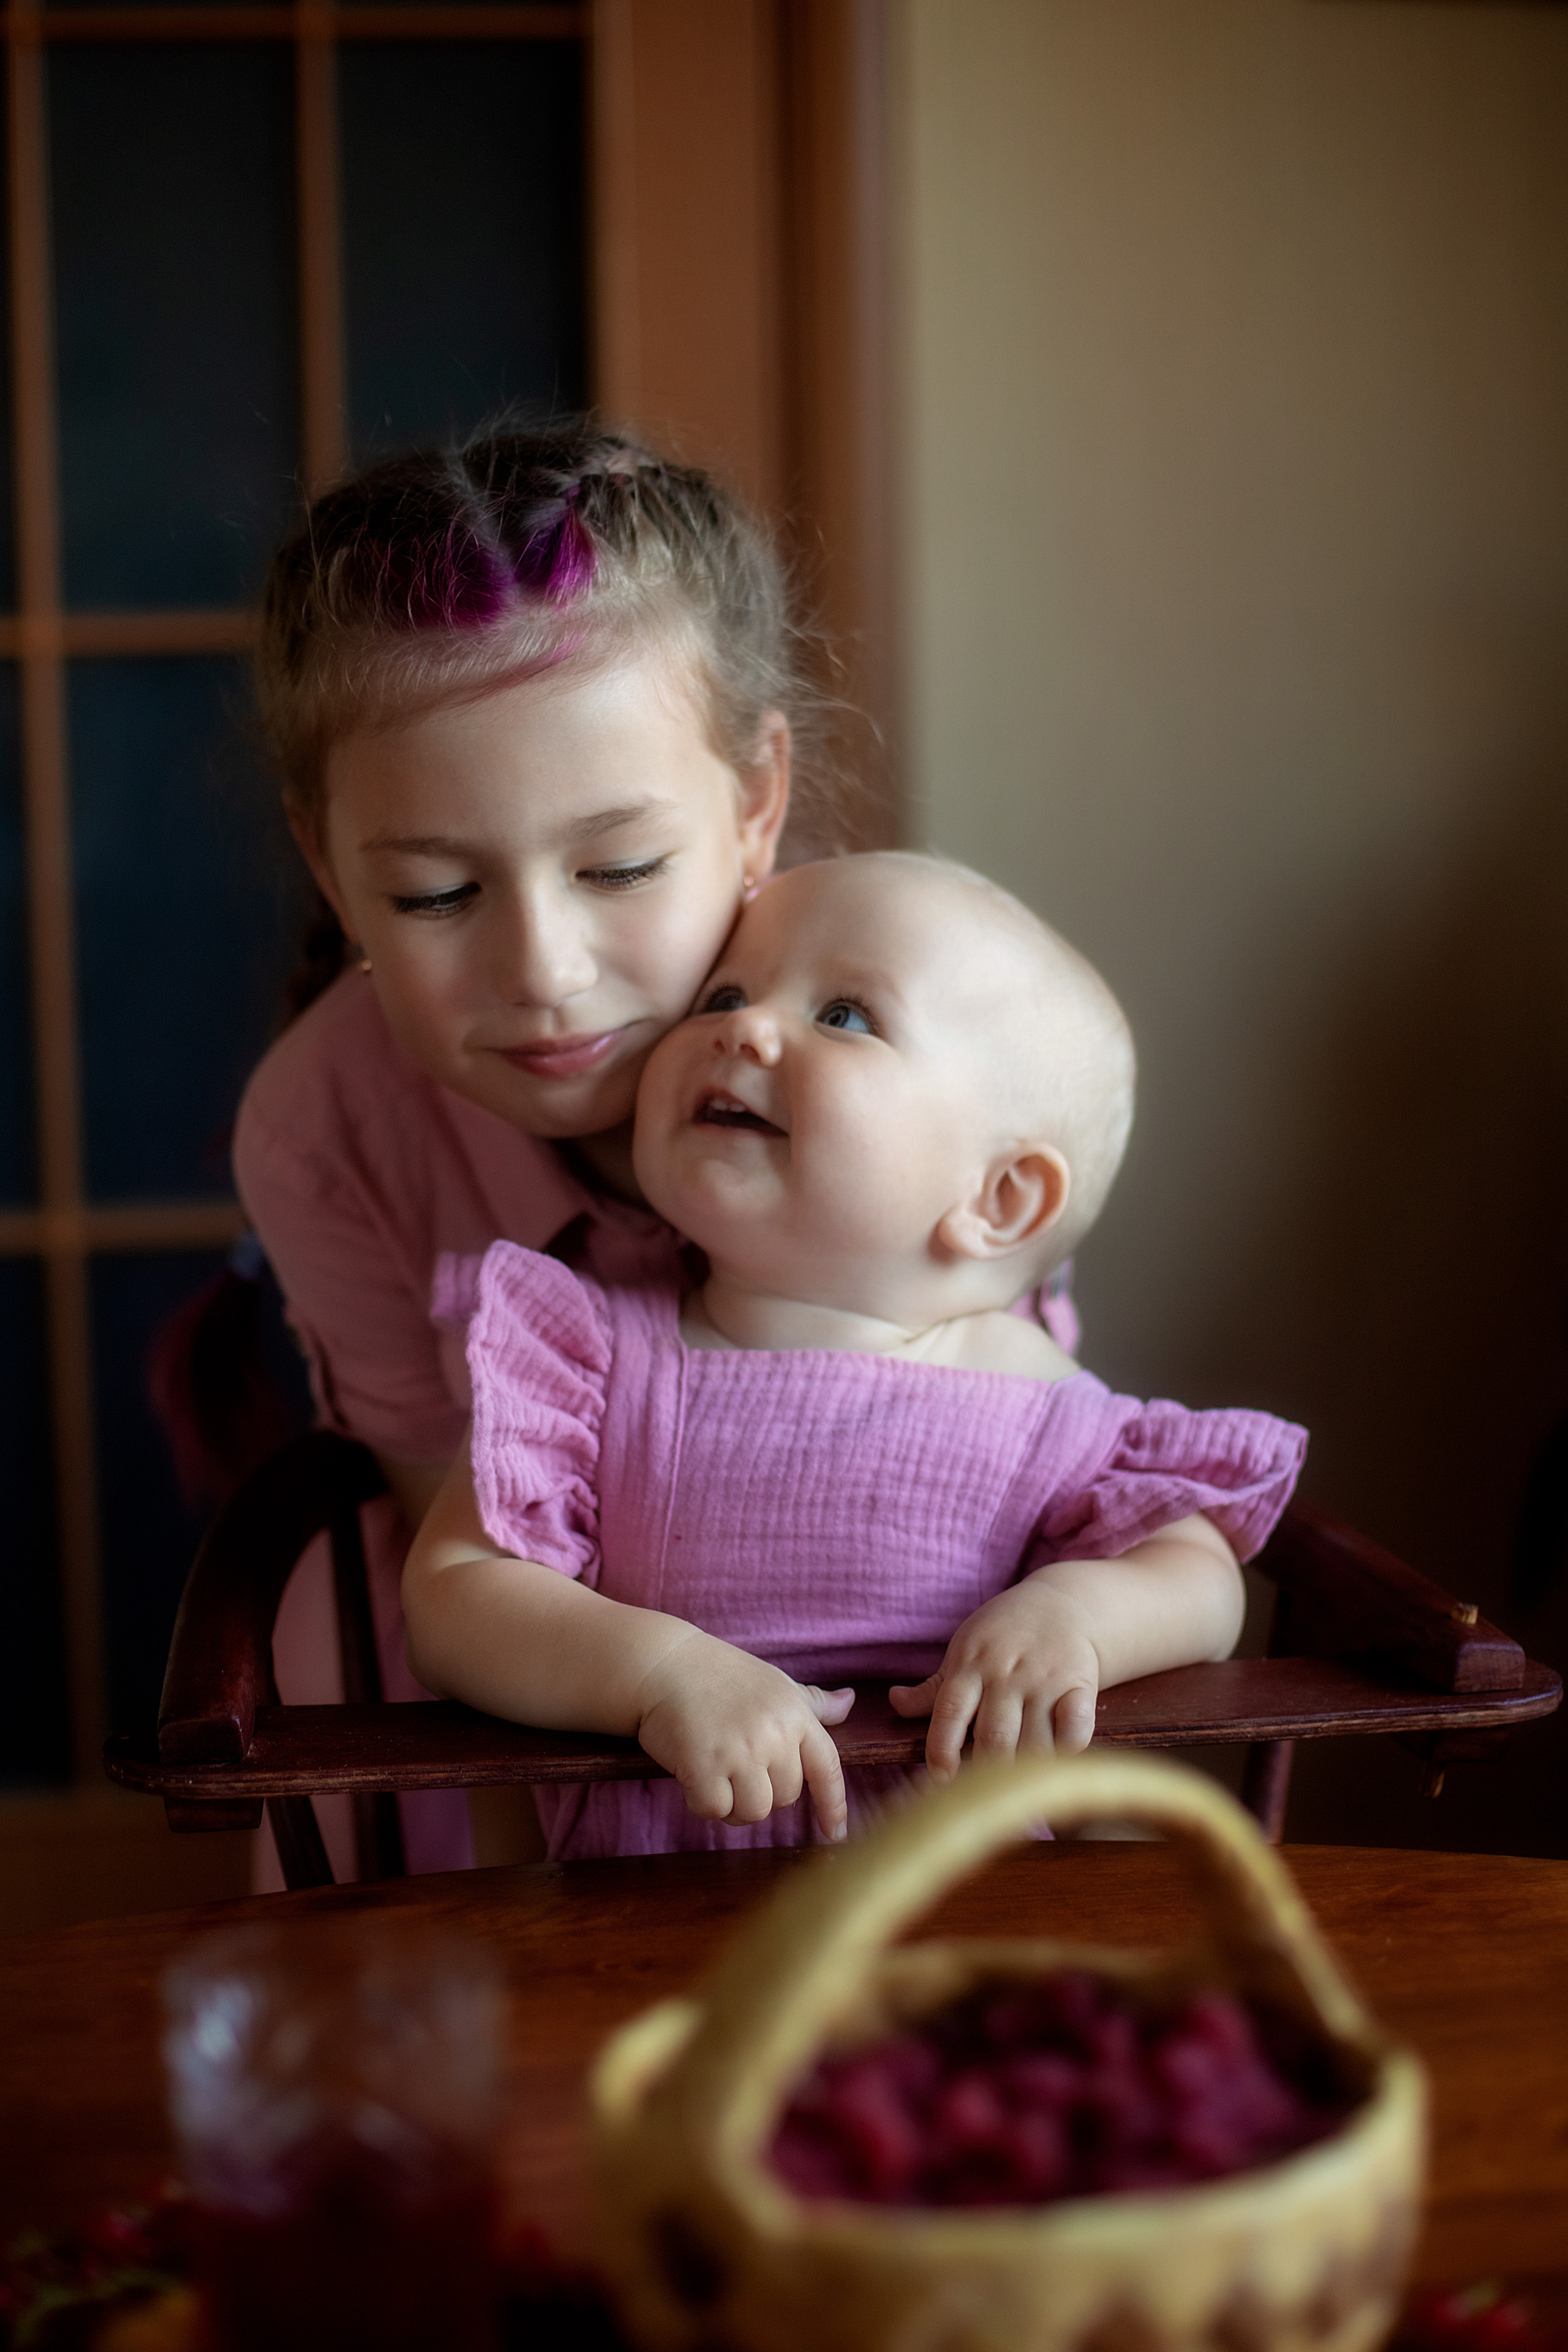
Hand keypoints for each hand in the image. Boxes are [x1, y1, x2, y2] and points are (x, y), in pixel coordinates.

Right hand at [634, 1629, 855, 1839]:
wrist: (664, 1663)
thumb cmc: (720, 1673)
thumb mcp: (774, 1682)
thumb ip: (812, 1700)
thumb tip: (850, 1702)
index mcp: (795, 1714)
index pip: (827, 1768)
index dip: (834, 1806)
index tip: (835, 1834)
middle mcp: (773, 1734)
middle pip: (785, 1797)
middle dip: (761, 1790)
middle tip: (734, 1763)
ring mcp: (740, 1751)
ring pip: (753, 1811)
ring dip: (733, 1802)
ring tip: (716, 1770)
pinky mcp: (705, 1766)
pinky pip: (715, 1810)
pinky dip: (702, 1801)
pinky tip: (693, 1774)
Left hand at [888, 1579, 1100, 1781]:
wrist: (1063, 1604)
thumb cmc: (1003, 1634)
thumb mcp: (964, 1651)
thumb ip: (932, 1687)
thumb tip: (894, 1702)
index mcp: (970, 1667)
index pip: (949, 1712)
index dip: (941, 1750)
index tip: (942, 1778)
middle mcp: (1006, 1675)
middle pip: (994, 1736)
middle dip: (988, 1770)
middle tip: (987, 1793)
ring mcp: (1045, 1680)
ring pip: (1034, 1743)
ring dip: (1027, 1770)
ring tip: (1021, 1786)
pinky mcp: (1080, 1686)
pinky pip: (1076, 1731)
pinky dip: (1067, 1752)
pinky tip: (1057, 1759)